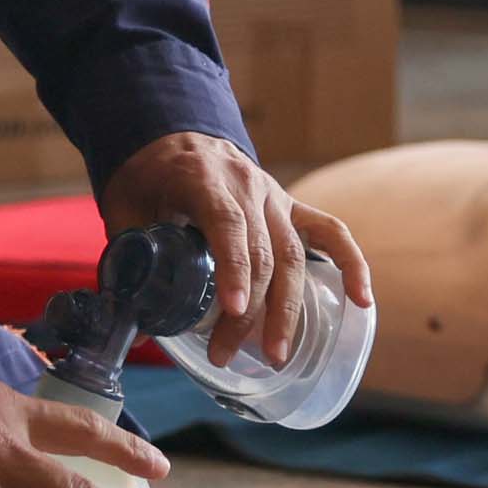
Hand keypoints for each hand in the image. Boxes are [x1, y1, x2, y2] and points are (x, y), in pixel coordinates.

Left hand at [97, 130, 371, 365]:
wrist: (173, 133)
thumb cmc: (147, 175)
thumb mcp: (124, 206)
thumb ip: (129, 253)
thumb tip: (133, 317)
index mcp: (205, 179)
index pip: (229, 225)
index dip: (233, 269)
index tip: (233, 309)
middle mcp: (248, 186)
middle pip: (263, 252)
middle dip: (250, 310)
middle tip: (226, 354)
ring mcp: (276, 197)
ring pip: (294, 254)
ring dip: (288, 308)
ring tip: (278, 355)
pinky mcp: (291, 207)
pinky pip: (331, 233)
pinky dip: (351, 265)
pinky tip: (362, 301)